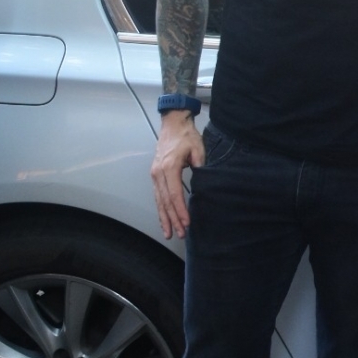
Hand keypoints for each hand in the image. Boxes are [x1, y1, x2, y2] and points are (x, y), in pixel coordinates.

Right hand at [151, 112, 204, 239]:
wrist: (173, 123)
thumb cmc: (186, 136)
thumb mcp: (198, 149)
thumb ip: (200, 166)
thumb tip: (203, 183)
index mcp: (169, 167)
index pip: (175, 194)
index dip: (180, 210)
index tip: (186, 222)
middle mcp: (158, 173)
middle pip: (165, 201)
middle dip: (172, 219)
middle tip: (180, 234)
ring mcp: (155, 174)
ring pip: (159, 201)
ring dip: (164, 218)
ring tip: (169, 233)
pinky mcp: (155, 175)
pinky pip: (157, 196)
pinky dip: (161, 209)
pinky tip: (164, 219)